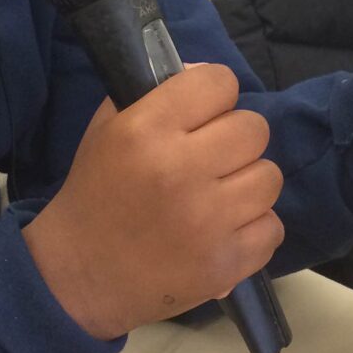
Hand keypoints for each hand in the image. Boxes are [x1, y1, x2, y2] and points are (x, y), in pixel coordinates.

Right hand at [22, 65, 283, 340]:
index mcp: (148, 129)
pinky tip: (223, 231)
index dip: (215, 95)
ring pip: (269, 177)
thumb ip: (158, 92)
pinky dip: (252, 229)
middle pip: (254, 129)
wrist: (79, 274)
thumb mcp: (110, 126)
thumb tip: (211, 78)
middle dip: (235, 139)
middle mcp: (181, 170)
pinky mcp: (226, 264)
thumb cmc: (97, 191)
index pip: (220, 82)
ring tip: (218, 196)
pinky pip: (272, 227)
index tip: (203, 113)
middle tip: (211, 158)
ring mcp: (208, 221)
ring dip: (247, 184)